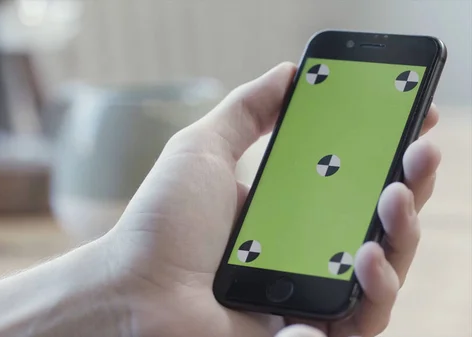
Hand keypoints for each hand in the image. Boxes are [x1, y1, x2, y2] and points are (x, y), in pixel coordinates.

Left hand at [103, 62, 440, 336]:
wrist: (136, 289)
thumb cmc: (162, 223)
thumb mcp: (203, 150)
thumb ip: (246, 110)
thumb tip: (288, 74)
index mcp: (287, 211)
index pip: (354, 185)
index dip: (389, 158)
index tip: (413, 126)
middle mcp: (304, 252)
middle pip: (379, 227)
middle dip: (411, 189)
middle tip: (418, 155)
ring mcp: (308, 294)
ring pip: (384, 275)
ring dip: (403, 236)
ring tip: (394, 201)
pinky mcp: (308, 332)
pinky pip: (360, 323)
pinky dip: (373, 293)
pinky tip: (364, 259)